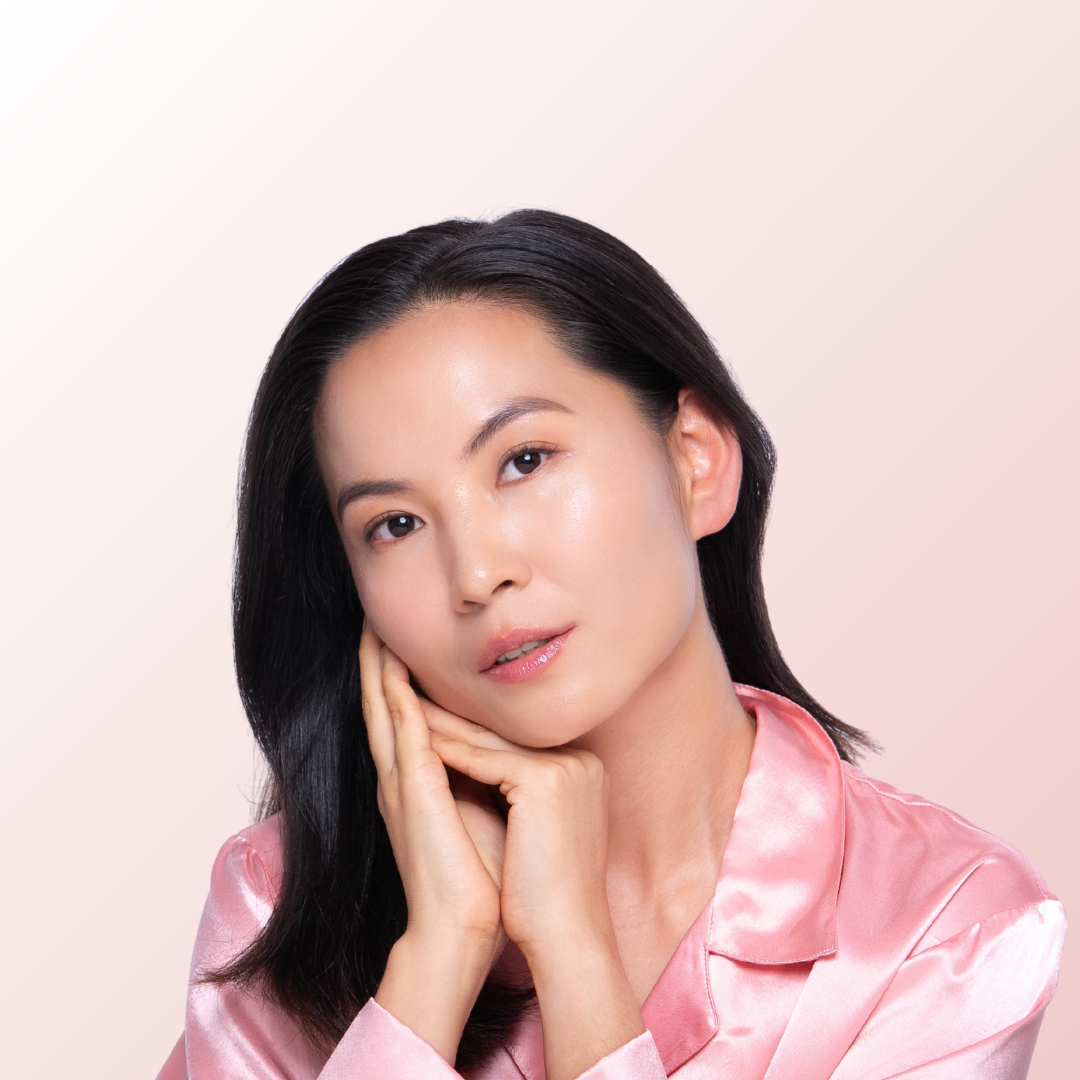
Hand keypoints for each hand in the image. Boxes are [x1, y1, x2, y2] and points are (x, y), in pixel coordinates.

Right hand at [359, 624, 505, 1062]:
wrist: (463, 929)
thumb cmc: (480, 878)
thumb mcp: (482, 811)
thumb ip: (481, 778)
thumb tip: (505, 751)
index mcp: (415, 786)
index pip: (403, 721)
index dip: (395, 682)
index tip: (397, 645)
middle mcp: (400, 779)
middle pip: (383, 706)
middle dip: (377, 664)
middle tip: (372, 622)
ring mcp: (401, 783)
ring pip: (383, 708)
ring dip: (377, 667)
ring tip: (372, 627)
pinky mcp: (411, 789)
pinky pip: (400, 727)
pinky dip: (392, 692)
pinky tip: (389, 662)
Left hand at [425, 706, 645, 1079]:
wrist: (567, 937)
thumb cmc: (547, 894)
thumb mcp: (536, 828)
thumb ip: (519, 790)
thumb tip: (479, 764)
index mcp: (582, 770)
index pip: (516, 742)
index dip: (474, 730)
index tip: (438, 717)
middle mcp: (581, 761)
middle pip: (502, 736)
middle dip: (455, 718)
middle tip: (413, 697)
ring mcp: (566, 767)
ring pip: (489, 741)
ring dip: (443, 724)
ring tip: (406, 708)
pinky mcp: (546, 780)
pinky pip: (484, 760)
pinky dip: (448, 752)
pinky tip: (417, 741)